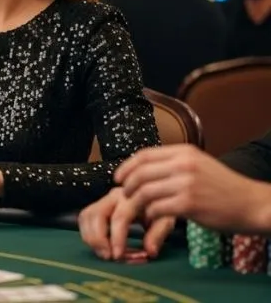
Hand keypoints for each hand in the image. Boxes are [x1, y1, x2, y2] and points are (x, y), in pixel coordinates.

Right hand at [78, 187, 173, 260]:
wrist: (153, 194)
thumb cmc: (159, 208)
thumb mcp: (165, 219)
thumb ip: (158, 234)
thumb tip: (150, 252)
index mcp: (131, 197)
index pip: (119, 218)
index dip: (116, 238)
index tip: (117, 256)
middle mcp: (113, 196)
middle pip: (96, 215)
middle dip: (98, 239)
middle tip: (107, 257)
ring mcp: (103, 199)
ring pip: (87, 216)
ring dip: (91, 237)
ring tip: (103, 253)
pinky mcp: (97, 205)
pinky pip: (85, 218)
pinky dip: (88, 233)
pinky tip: (98, 246)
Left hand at [116, 144, 270, 233]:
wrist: (252, 204)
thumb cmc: (224, 187)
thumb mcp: (199, 164)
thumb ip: (174, 164)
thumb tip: (144, 169)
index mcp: (184, 152)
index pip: (144, 155)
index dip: (126, 167)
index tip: (118, 178)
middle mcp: (183, 164)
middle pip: (141, 173)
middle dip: (127, 186)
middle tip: (124, 196)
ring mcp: (186, 184)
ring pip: (145, 191)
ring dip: (136, 202)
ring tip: (137, 209)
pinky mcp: (189, 204)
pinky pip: (156, 208)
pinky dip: (150, 214)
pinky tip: (152, 218)